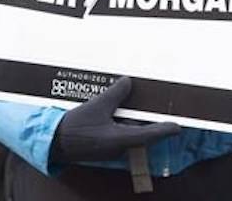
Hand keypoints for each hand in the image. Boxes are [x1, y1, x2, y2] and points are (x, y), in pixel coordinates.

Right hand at [50, 77, 180, 163]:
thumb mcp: (96, 106)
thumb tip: (127, 82)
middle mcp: (119, 147)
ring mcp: (112, 148)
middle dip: (151, 120)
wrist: (54, 143)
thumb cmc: (74, 129)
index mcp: (120, 139)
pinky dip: (123, 122)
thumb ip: (115, 94)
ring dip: (135, 119)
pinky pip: (120, 133)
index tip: (178, 126)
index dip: (165, 130)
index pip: (150, 135)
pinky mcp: (105, 146)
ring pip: (131, 132)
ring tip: (140, 102)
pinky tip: (120, 109)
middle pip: (142, 133)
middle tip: (162, 107)